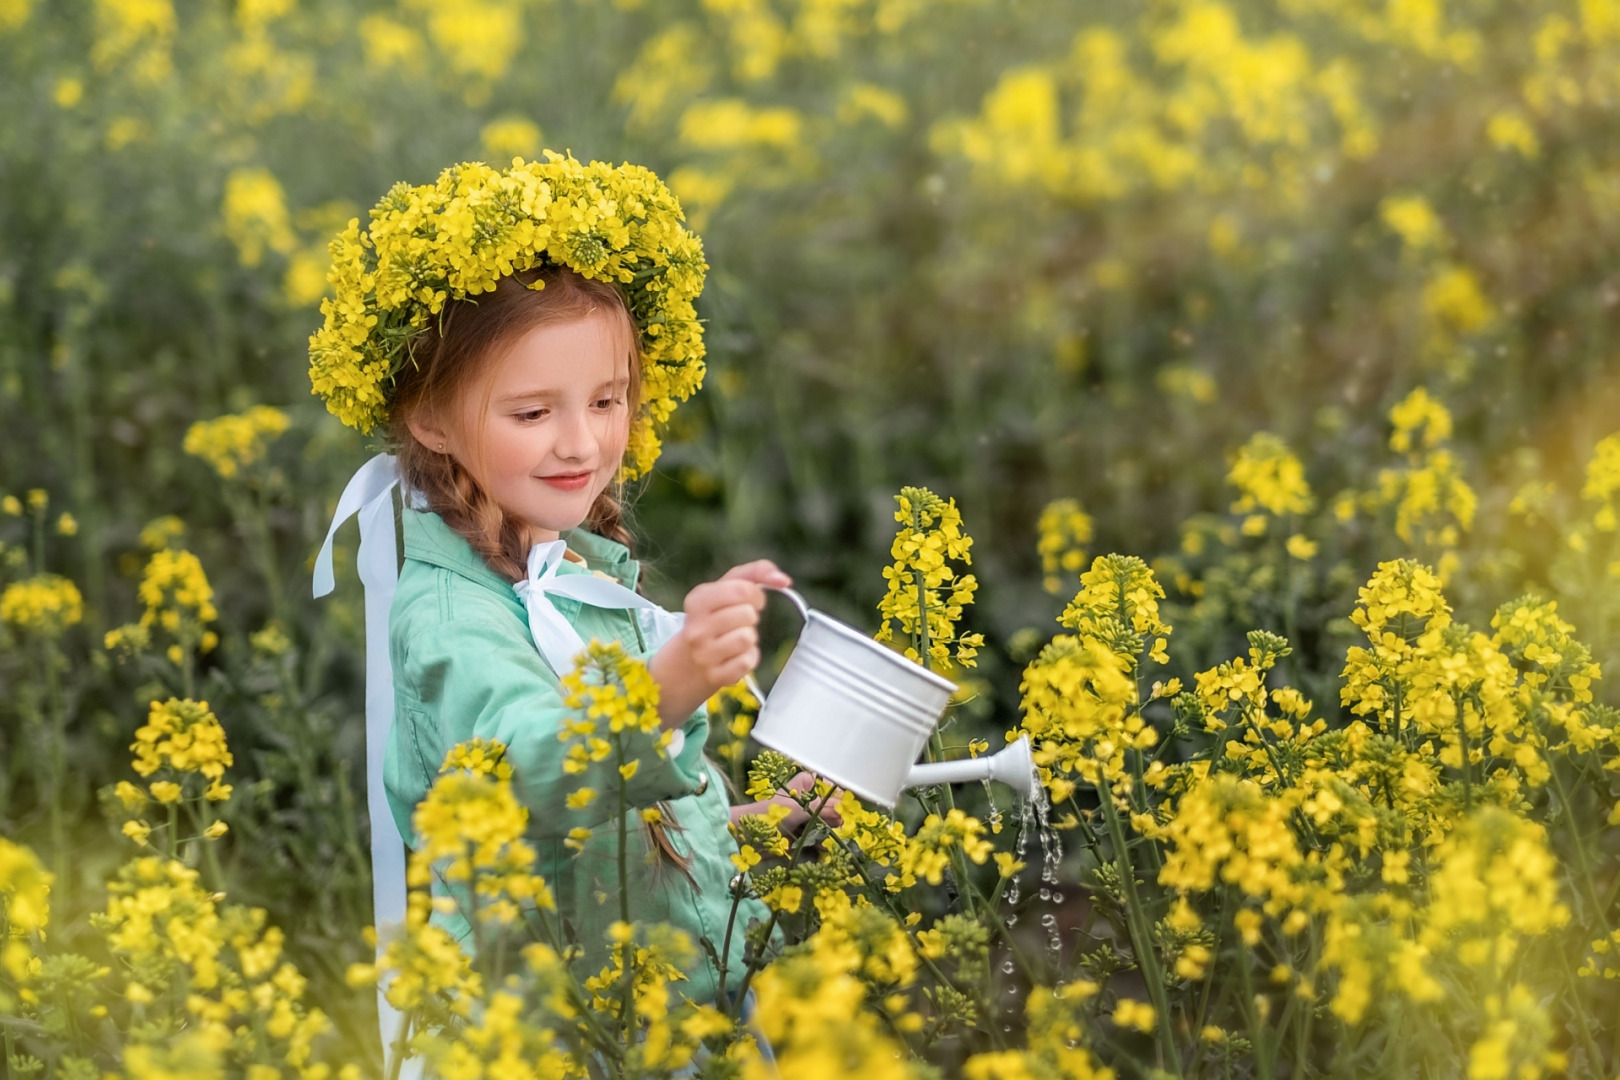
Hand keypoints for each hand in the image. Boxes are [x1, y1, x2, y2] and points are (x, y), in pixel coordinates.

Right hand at [649, 560, 790, 727]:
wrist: (690, 659)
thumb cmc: (717, 615)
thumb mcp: (728, 586)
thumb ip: (757, 572)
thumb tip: (783, 580)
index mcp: (696, 601)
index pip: (743, 589)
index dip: (755, 595)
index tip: (750, 601)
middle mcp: (695, 628)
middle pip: (748, 614)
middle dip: (751, 616)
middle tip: (738, 621)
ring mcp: (703, 655)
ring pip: (748, 637)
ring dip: (749, 637)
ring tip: (735, 638)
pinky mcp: (715, 676)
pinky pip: (748, 661)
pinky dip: (748, 657)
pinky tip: (735, 655)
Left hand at [729, 772, 843, 833]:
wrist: (750, 836)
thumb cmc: (773, 813)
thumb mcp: (802, 807)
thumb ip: (826, 808)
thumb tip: (844, 812)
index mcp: (805, 785)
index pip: (828, 784)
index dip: (837, 793)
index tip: (845, 803)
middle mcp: (806, 800)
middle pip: (830, 806)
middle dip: (837, 815)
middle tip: (841, 823)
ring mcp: (804, 819)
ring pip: (826, 823)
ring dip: (831, 830)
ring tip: (835, 836)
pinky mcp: (800, 836)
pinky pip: (818, 838)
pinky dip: (822, 842)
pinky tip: (825, 847)